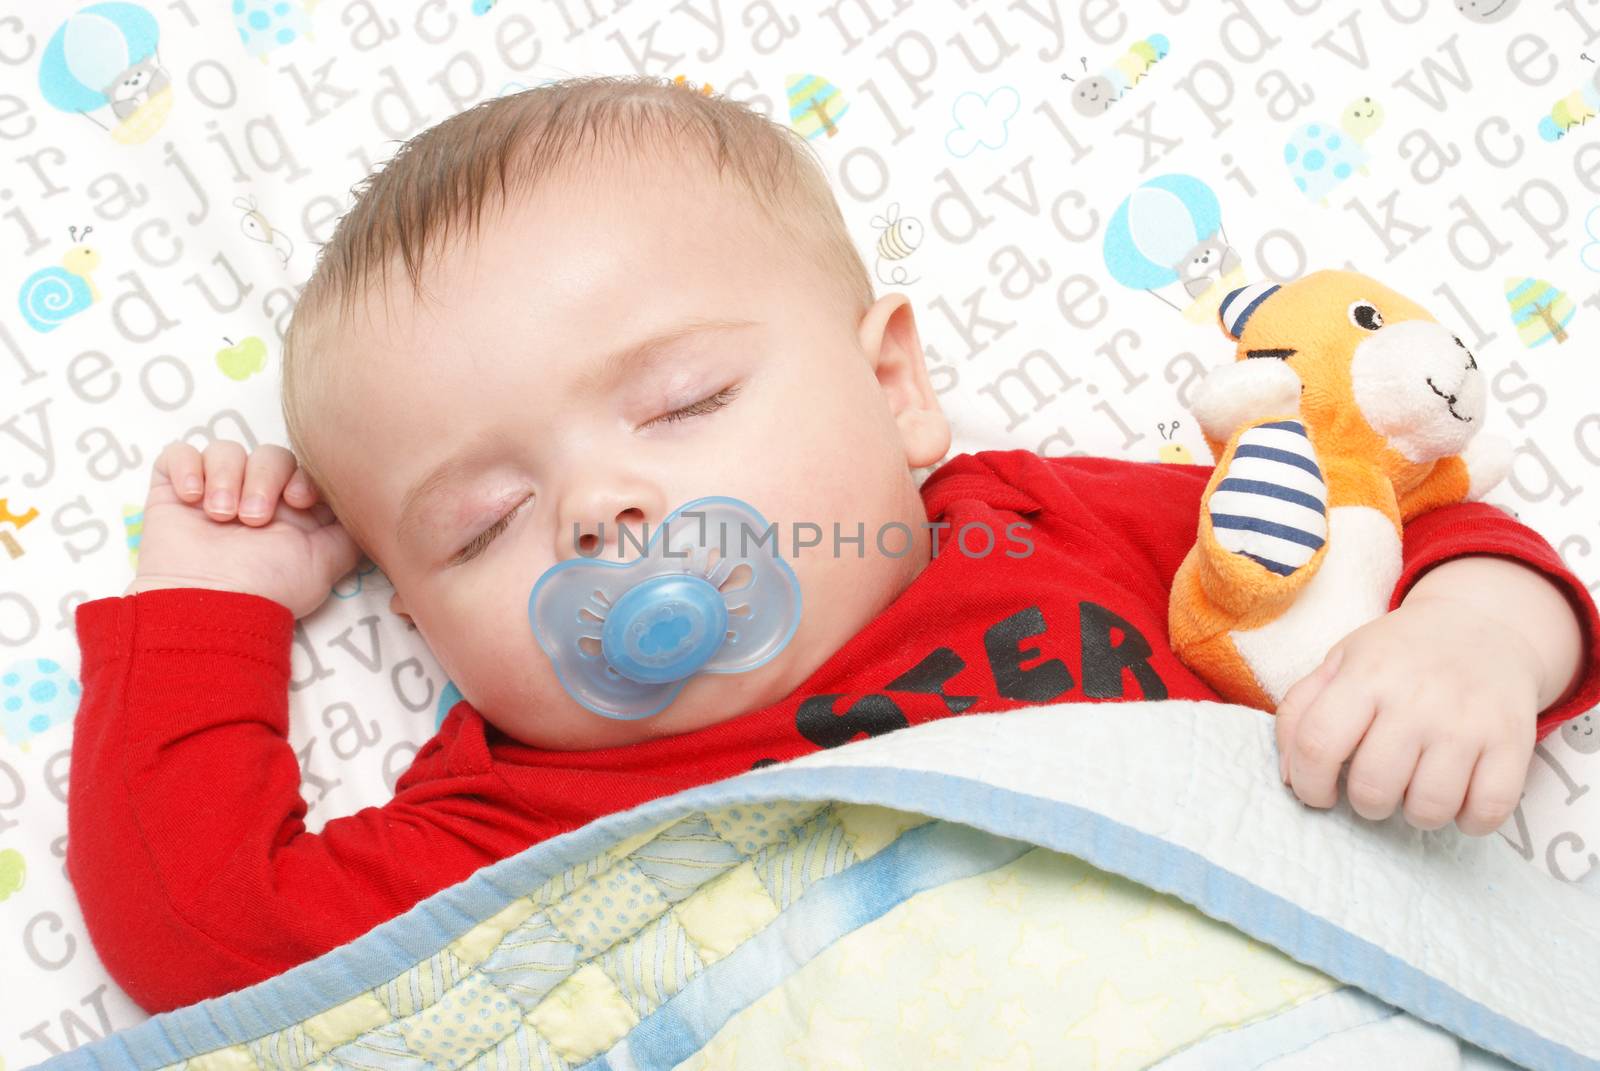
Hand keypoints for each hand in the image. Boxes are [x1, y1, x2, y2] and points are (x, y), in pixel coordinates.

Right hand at [126, 440, 363, 619]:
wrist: (212, 607)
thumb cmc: (269, 590)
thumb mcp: (325, 563)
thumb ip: (347, 533)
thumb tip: (365, 509)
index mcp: (291, 511)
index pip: (303, 467)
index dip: (304, 474)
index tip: (299, 500)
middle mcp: (254, 497)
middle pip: (269, 455)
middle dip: (265, 479)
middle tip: (254, 519)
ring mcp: (213, 492)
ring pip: (227, 450)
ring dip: (227, 477)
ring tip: (221, 516)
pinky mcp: (173, 492)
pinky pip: (179, 454)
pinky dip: (187, 467)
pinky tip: (192, 497)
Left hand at [1274, 600, 1540, 835]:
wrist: (1482, 625)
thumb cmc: (1397, 655)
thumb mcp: (1339, 662)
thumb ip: (1301, 712)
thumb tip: (1290, 777)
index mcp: (1365, 676)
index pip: (1317, 745)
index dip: (1308, 784)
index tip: (1318, 793)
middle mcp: (1416, 700)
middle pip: (1373, 787)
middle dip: (1365, 803)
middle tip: (1374, 786)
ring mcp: (1467, 723)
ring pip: (1428, 808)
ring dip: (1415, 814)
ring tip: (1415, 788)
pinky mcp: (1513, 742)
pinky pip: (1488, 811)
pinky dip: (1469, 820)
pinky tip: (1459, 798)